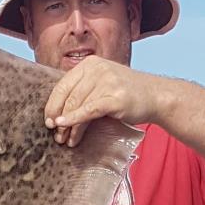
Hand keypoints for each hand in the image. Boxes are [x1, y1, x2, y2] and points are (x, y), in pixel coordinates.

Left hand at [44, 57, 160, 146]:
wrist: (155, 96)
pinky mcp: (114, 97)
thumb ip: (82, 91)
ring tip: (66, 140)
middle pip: (68, 97)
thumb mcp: (101, 85)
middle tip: (56, 136)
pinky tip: (67, 127)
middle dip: (59, 119)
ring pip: (77, 106)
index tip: (48, 121)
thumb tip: (56, 113)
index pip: (62, 86)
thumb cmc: (126, 94)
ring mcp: (106, 81)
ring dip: (69, 127)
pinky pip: (89, 111)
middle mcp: (97, 69)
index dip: (52, 105)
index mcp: (89, 64)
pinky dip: (75, 120)